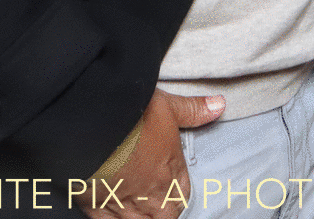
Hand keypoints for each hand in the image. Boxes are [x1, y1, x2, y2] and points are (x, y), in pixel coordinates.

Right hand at [77, 90, 223, 218]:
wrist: (94, 129)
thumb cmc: (133, 117)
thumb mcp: (167, 107)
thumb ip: (193, 110)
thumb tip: (219, 105)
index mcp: (170, 173)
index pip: (183, 194)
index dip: (179, 192)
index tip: (175, 189)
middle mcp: (151, 196)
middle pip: (165, 216)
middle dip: (164, 211)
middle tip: (158, 201)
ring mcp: (125, 206)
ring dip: (143, 217)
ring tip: (139, 208)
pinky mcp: (99, 210)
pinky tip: (115, 214)